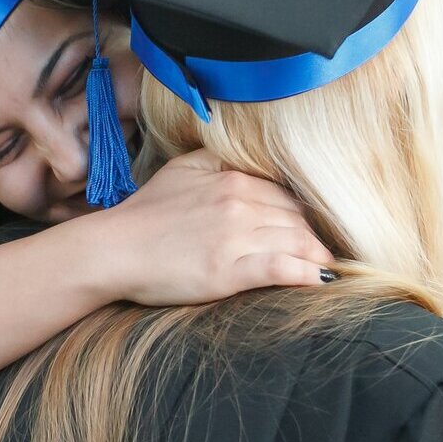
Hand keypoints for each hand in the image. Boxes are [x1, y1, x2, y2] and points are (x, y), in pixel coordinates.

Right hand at [79, 149, 336, 305]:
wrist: (113, 249)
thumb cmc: (144, 213)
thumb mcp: (182, 170)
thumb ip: (218, 161)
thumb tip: (244, 162)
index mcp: (231, 179)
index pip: (284, 196)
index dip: (302, 215)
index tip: (310, 230)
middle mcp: (238, 203)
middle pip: (295, 219)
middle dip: (314, 237)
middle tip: (325, 253)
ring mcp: (234, 237)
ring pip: (294, 242)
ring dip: (318, 256)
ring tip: (329, 267)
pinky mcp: (227, 271)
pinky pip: (279, 268)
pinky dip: (305, 273)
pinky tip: (321, 280)